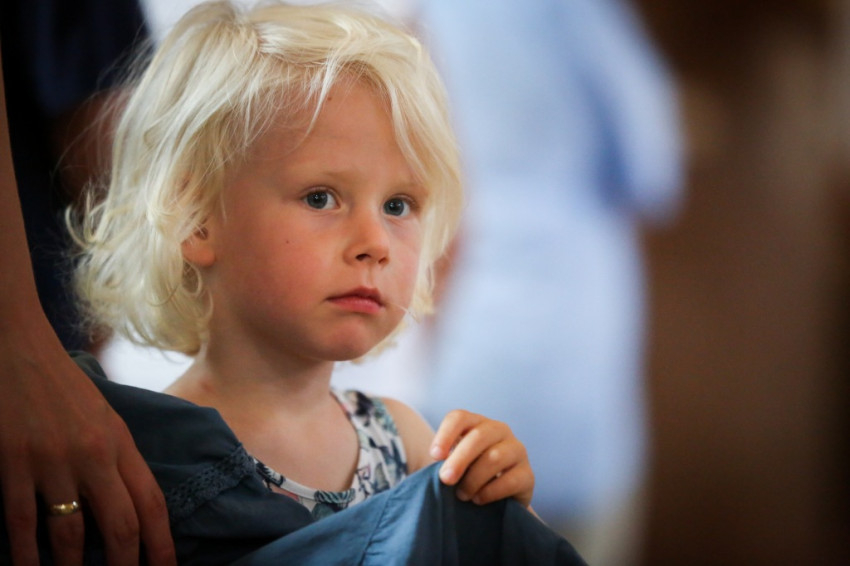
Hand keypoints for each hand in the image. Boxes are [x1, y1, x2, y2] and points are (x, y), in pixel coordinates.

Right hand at [0, 322, 175, 565]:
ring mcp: (52, 460)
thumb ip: (119, 459)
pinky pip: (21, 521)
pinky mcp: (14, 462)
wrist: (20, 350)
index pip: (151, 502)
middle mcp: (94, 454)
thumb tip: (134, 505)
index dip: (161, 543)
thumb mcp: (105, 419)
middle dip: (126, 564)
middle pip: (120, 524)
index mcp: (121, 442)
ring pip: (70, 533)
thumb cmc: (65, 388)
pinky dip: (24, 553)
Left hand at [429, 410, 533, 507]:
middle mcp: (499, 430)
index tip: (434, 456)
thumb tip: (432, 466)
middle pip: (478, 436)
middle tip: (445, 479)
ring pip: (494, 458)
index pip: (459, 418)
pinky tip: (478, 499)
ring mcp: (517, 450)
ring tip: (462, 495)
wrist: (498, 499)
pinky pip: (510, 480)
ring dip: (473, 479)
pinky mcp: (528, 474)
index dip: (445, 435)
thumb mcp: (453, 463)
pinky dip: (490, 492)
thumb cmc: (468, 474)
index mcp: (476, 423)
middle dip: (459, 459)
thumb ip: (442, 461)